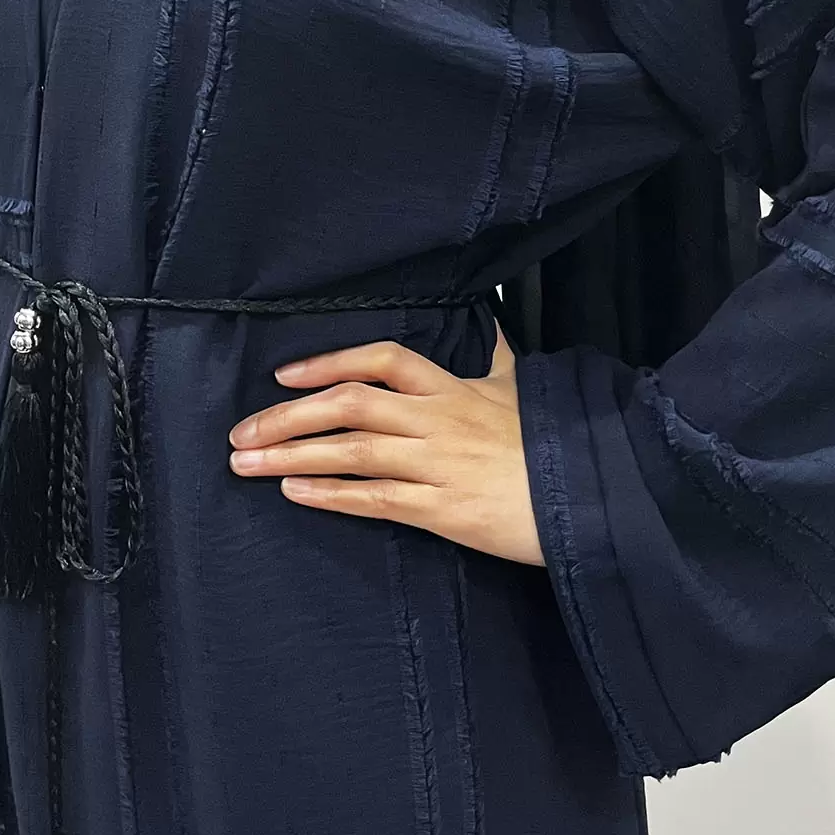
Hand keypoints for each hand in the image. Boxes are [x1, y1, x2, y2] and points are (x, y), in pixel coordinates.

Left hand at [226, 323, 543, 565]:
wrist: (593, 496)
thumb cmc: (555, 443)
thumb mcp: (523, 390)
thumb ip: (497, 361)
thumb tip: (491, 325)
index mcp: (454, 388)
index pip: (383, 360)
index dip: (329, 363)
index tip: (284, 374)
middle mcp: (439, 419)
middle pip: (351, 402)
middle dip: (288, 415)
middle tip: (241, 433)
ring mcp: (438, 463)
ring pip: (352, 449)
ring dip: (291, 453)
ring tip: (246, 464)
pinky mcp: (443, 509)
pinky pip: (375, 498)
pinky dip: (329, 492)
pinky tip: (294, 491)